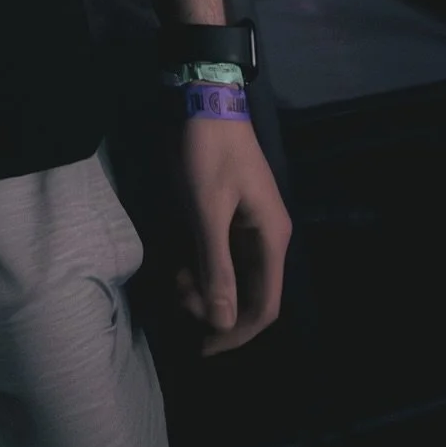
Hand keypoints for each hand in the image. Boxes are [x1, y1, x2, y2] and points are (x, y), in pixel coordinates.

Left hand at [174, 116, 291, 355]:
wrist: (203, 96)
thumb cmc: (206, 152)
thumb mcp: (206, 211)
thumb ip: (215, 267)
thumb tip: (223, 322)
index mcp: (271, 239)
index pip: (265, 306)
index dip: (236, 333)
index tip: (203, 350)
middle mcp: (267, 236)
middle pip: (248, 293)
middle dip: (214, 306)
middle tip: (177, 298)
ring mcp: (249, 223)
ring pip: (231, 274)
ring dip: (204, 285)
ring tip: (174, 278)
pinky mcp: (230, 212)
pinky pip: (219, 253)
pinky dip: (200, 263)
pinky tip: (176, 261)